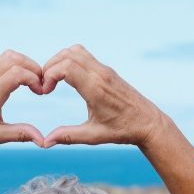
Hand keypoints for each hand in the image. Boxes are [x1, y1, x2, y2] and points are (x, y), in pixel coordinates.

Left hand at [0, 50, 44, 150]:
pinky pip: (3, 61)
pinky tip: (22, 82)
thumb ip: (19, 134)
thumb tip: (42, 140)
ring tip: (34, 82)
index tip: (41, 93)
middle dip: (34, 69)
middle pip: (15, 59)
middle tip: (41, 86)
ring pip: (9, 56)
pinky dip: (18, 66)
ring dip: (26, 64)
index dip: (35, 79)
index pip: (17, 73)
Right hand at [41, 45, 162, 147]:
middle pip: (67, 55)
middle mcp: (100, 74)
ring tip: (53, 81)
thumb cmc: (123, 130)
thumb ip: (68, 136)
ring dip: (59, 61)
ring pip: (75, 51)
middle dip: (49, 67)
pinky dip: (69, 61)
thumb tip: (45, 142)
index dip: (49, 75)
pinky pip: (84, 55)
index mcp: (96, 89)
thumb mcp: (93, 136)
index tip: (45, 91)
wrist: (148, 122)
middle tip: (45, 86)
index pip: (66, 67)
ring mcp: (104, 70)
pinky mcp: (107, 70)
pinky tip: (66, 79)